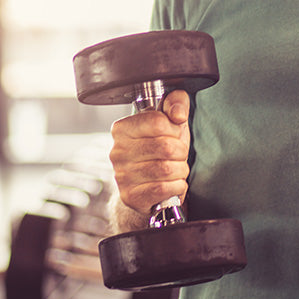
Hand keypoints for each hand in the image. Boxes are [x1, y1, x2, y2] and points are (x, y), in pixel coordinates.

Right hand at [109, 89, 190, 216]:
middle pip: (166, 147)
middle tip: (177, 155)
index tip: (172, 134)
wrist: (148, 187)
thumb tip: (178, 113)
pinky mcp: (130, 196)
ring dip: (180, 170)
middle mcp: (117, 151)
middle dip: (180, 152)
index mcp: (123, 128)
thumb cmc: (160, 151)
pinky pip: (164, 189)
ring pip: (167, 169)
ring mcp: (122, 175)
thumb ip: (176, 103)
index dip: (174, 129)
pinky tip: (172, 184)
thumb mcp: (171, 123)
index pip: (158, 122)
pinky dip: (177, 186)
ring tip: (174, 169)